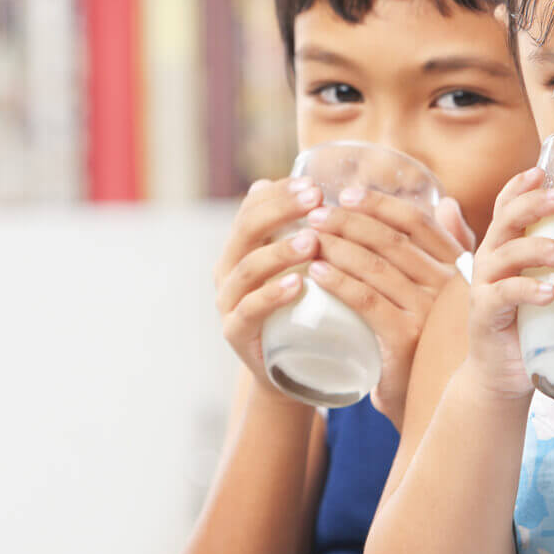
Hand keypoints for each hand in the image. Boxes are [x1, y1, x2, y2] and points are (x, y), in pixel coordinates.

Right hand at [214, 177, 324, 400]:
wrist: (296, 370)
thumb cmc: (306, 307)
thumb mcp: (307, 264)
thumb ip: (311, 228)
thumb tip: (325, 183)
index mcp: (242, 247)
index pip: (252, 207)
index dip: (280, 192)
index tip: (314, 185)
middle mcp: (229, 269)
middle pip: (247, 229)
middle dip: (281, 210)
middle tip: (316, 200)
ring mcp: (229, 302)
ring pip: (248, 268)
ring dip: (281, 250)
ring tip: (313, 241)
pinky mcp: (236, 334)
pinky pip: (250, 310)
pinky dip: (272, 295)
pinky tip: (298, 284)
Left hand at [304, 188, 473, 425]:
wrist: (433, 404)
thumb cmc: (432, 342)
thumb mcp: (444, 292)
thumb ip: (448, 248)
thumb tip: (445, 203)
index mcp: (457, 266)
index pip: (417, 222)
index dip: (379, 204)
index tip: (345, 194)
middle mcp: (448, 285)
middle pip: (391, 240)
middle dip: (348, 221)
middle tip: (314, 214)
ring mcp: (429, 311)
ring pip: (375, 266)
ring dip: (336, 246)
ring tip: (307, 238)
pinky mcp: (406, 337)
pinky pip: (366, 300)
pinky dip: (338, 282)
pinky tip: (315, 272)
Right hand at [464, 167, 553, 401]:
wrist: (504, 374)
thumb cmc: (533, 323)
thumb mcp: (546, 283)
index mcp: (505, 246)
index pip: (507, 205)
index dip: (521, 185)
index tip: (543, 170)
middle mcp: (490, 259)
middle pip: (506, 220)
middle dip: (533, 204)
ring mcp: (485, 286)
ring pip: (507, 254)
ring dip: (538, 248)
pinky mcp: (486, 314)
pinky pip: (504, 295)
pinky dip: (528, 291)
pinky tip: (551, 292)